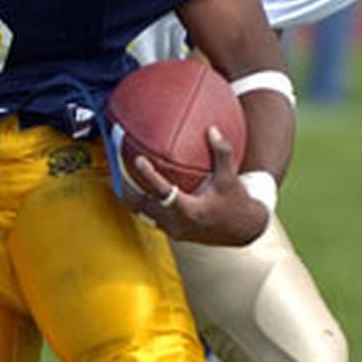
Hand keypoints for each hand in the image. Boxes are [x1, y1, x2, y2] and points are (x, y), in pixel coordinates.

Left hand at [123, 127, 268, 245]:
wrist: (244, 231)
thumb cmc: (236, 204)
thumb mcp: (230, 179)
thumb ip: (222, 154)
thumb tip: (212, 130)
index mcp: (189, 211)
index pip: (163, 192)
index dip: (149, 175)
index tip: (138, 159)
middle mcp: (176, 223)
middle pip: (141, 205)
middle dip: (127, 187)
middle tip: (117, 166)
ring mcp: (172, 230)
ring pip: (142, 212)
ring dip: (132, 195)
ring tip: (121, 175)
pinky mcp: (172, 232)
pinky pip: (150, 216)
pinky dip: (143, 202)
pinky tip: (138, 188)